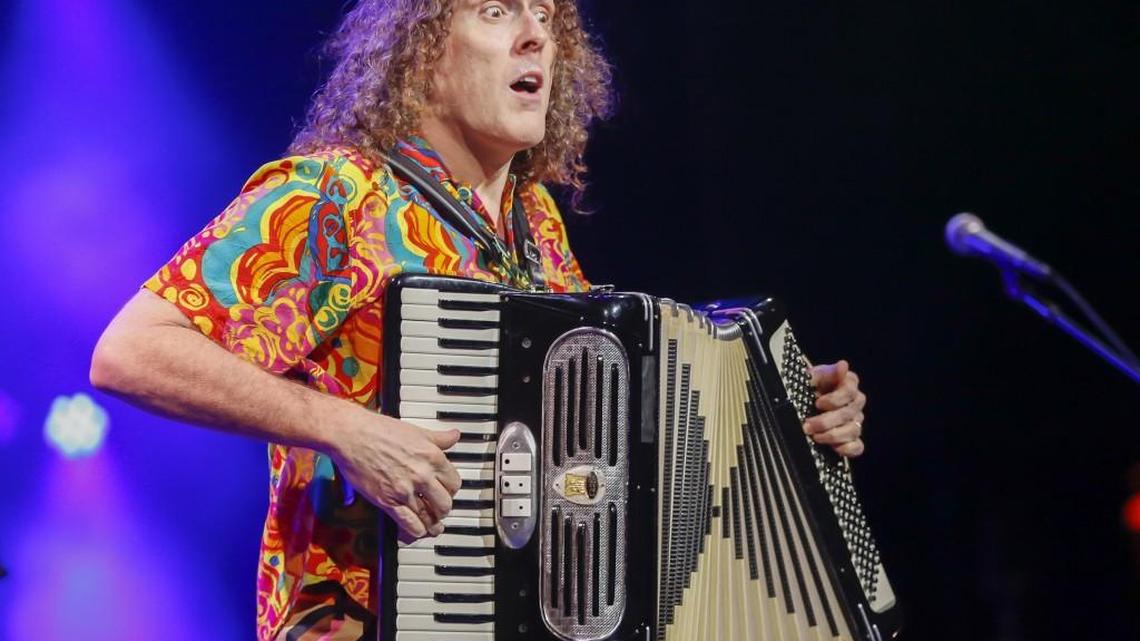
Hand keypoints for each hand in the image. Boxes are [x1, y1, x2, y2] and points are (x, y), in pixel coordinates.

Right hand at [330, 411, 461, 540]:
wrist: (351, 434)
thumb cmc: (379, 429)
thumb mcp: (416, 430)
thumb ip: (438, 438)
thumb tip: (454, 435)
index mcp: (432, 456)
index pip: (454, 483)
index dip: (451, 490)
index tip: (446, 492)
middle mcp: (422, 475)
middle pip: (445, 503)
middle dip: (443, 508)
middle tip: (438, 509)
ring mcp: (405, 490)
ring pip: (430, 518)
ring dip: (432, 524)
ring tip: (432, 526)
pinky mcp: (388, 501)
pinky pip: (410, 525)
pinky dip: (416, 531)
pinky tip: (417, 530)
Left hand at [803, 359, 865, 457]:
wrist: (806, 399)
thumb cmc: (811, 386)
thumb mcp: (813, 376)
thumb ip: (827, 372)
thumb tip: (843, 365)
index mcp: (849, 385)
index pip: (850, 391)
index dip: (834, 399)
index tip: (818, 403)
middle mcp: (855, 403)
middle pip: (849, 414)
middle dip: (826, 421)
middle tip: (808, 425)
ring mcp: (856, 421)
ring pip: (853, 430)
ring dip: (832, 435)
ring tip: (815, 436)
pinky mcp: (852, 438)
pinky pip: (857, 447)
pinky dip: (847, 449)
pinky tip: (834, 447)